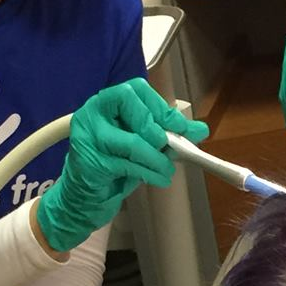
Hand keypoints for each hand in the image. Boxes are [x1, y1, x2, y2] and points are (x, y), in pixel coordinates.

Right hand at [36, 79, 208, 251]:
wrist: (85, 195)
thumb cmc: (115, 163)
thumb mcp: (143, 143)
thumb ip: (168, 133)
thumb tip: (200, 130)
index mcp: (105, 103)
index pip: (135, 90)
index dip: (161, 107)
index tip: (180, 127)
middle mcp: (91, 114)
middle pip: (129, 105)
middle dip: (156, 130)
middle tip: (172, 147)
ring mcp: (88, 138)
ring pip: (132, 141)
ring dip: (158, 158)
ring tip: (168, 169)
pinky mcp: (91, 163)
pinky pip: (128, 165)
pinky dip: (150, 173)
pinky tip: (159, 178)